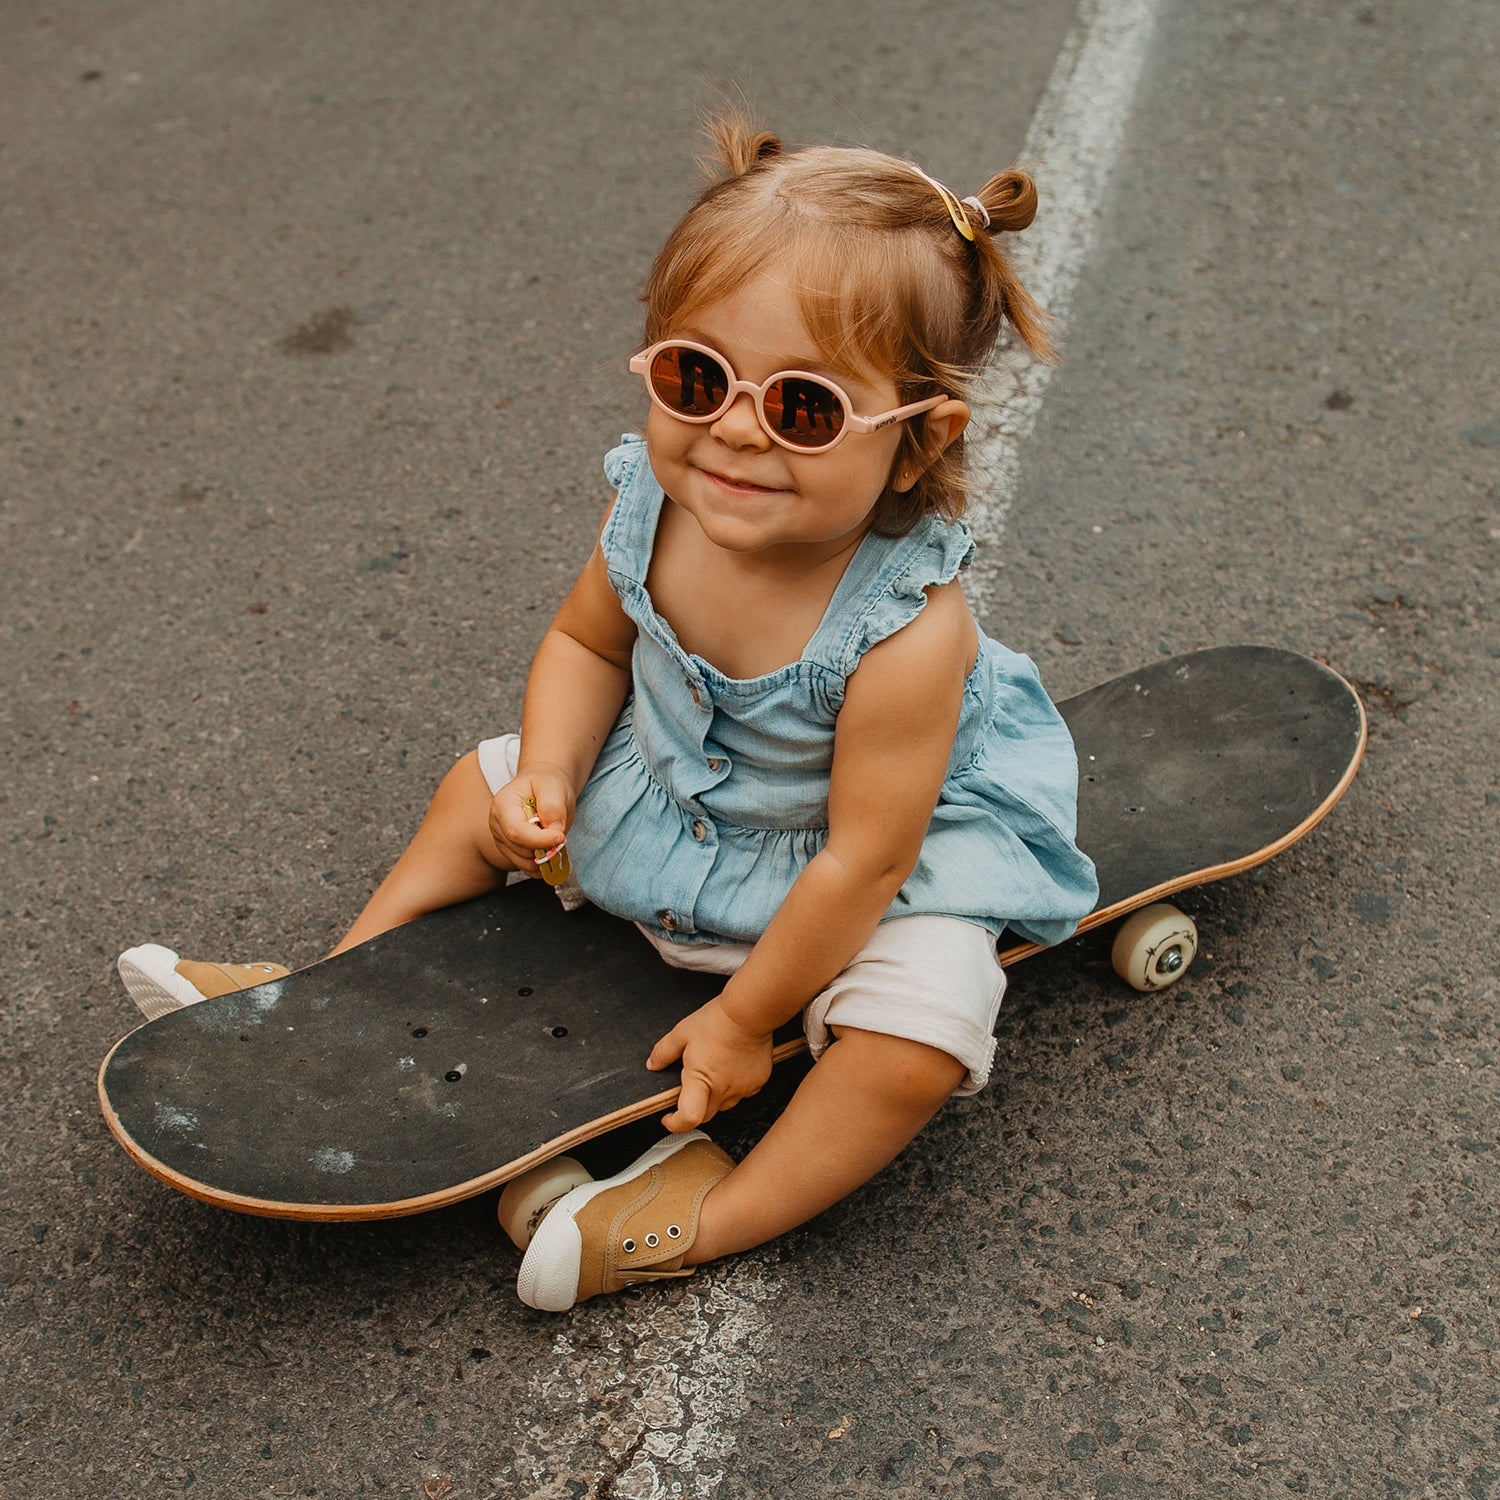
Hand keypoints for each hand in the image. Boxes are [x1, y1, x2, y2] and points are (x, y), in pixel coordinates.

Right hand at [488, 767, 573, 874]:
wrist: (543, 789)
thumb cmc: (546, 786)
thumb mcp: (554, 787)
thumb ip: (553, 807)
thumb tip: (554, 831)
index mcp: (503, 805)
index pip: (516, 831)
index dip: (539, 840)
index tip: (561, 837)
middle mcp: (497, 826)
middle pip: (521, 849)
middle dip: (545, 847)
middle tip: (562, 834)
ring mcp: (502, 841)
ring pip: (525, 862)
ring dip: (545, 856)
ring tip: (554, 836)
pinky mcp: (512, 854)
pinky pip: (528, 869)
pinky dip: (543, 865)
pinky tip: (551, 849)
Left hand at [647, 997, 773, 1132]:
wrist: (750, 1012)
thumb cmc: (718, 1021)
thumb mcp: (682, 1032)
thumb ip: (664, 1052)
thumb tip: (652, 1064)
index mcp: (701, 1080)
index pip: (689, 1118)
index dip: (675, 1123)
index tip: (668, 1117)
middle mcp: (723, 1089)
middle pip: (705, 1115)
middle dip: (693, 1108)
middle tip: (689, 1087)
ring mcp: (743, 1088)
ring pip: (725, 1105)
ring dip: (714, 1096)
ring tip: (713, 1071)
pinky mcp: (758, 1082)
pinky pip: (743, 1093)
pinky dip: (734, 1086)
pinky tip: (731, 1068)